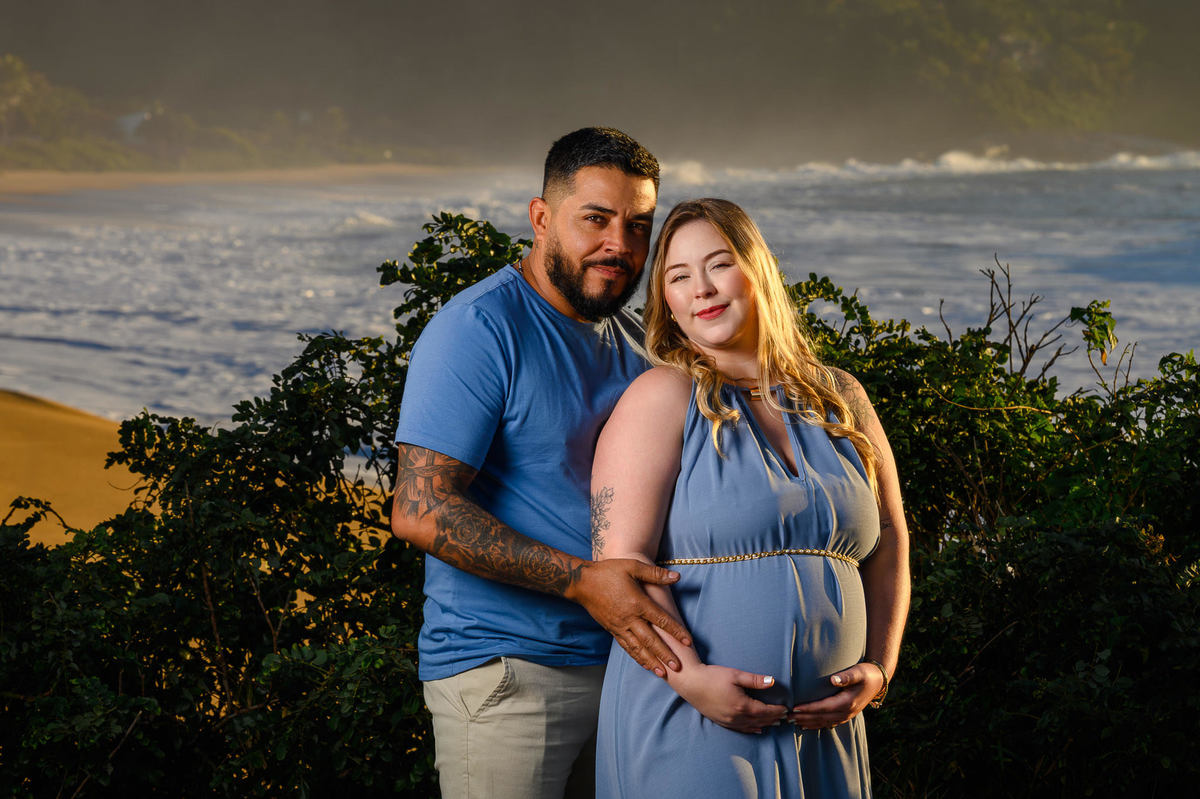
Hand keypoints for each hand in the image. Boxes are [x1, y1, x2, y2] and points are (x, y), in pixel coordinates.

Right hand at [567, 558, 691, 675]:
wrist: (582, 583)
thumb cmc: (608, 572)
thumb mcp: (632, 567)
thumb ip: (655, 574)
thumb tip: (677, 577)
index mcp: (637, 602)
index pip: (661, 620)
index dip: (676, 631)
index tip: (688, 642)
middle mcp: (629, 618)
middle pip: (650, 640)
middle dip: (665, 654)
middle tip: (678, 667)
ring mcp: (619, 626)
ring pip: (638, 648)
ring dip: (651, 662)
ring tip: (663, 674)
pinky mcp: (612, 630)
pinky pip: (626, 647)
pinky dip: (637, 657)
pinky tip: (645, 664)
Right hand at [674, 664, 787, 733]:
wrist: (691, 683)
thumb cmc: (712, 676)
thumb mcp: (735, 675)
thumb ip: (755, 680)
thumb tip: (772, 681)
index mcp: (742, 705)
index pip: (765, 711)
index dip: (776, 711)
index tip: (785, 708)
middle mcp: (736, 717)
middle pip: (760, 720)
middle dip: (773, 718)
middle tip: (784, 717)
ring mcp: (728, 721)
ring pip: (751, 726)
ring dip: (764, 724)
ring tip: (775, 723)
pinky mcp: (721, 721)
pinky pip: (740, 729)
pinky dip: (751, 729)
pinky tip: (757, 729)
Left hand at [786, 663, 882, 728]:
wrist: (878, 681)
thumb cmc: (866, 673)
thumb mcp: (858, 672)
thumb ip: (846, 676)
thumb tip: (833, 680)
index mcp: (847, 702)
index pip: (823, 707)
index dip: (808, 709)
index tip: (794, 708)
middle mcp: (846, 712)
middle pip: (821, 717)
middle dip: (804, 718)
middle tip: (787, 717)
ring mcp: (847, 715)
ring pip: (824, 722)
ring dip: (808, 723)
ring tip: (793, 722)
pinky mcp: (846, 715)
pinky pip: (829, 723)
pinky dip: (817, 725)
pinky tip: (807, 725)